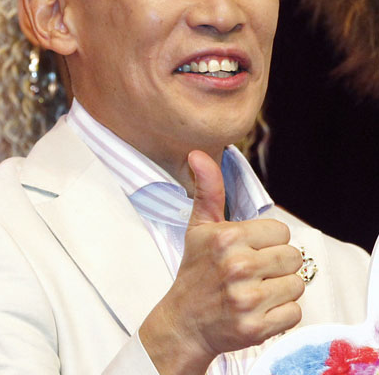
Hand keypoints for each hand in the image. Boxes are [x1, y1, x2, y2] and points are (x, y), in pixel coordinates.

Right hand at [140, 151, 303, 374]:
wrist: (184, 323)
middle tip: (254, 271)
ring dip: (281, 288)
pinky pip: (294, 312)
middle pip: (293, 257)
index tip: (251, 248)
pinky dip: (282, 313)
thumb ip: (208, 189)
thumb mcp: (199, 226)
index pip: (281, 231)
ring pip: (297, 284)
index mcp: (228, 238)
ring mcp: (247, 299)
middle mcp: (238, 267)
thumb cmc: (195, 272)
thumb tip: (198, 155)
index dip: (269, 240)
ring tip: (257, 289)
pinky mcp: (256, 328)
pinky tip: (260, 309)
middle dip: (278, 264)